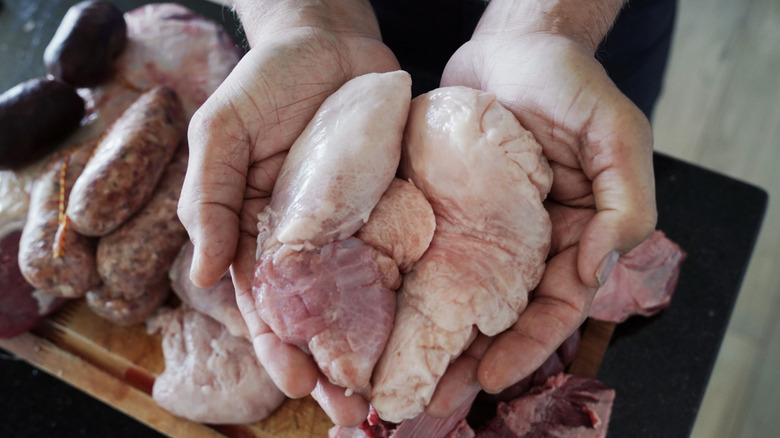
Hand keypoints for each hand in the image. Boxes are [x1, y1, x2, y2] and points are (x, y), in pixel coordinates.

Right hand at [177, 1, 399, 426]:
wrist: (329, 39)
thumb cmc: (267, 81)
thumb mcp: (220, 130)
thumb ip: (208, 197)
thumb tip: (203, 275)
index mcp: (257, 230)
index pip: (263, 303)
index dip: (278, 347)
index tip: (298, 384)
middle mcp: (306, 239)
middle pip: (316, 315)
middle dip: (329, 365)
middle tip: (352, 411)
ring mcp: (352, 227)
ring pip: (360, 300)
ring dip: (370, 348)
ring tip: (389, 394)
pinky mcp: (392, 207)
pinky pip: (401, 257)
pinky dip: (408, 298)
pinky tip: (426, 332)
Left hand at [428, 21, 655, 415]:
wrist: (511, 42)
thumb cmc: (568, 81)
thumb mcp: (615, 131)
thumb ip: (625, 200)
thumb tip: (595, 268)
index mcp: (578, 233)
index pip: (558, 306)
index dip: (528, 346)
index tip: (491, 377)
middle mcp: (531, 241)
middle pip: (506, 314)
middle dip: (475, 358)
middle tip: (434, 396)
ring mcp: (487, 227)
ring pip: (465, 296)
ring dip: (440, 336)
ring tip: (405, 372)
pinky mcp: (449, 208)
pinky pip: (433, 254)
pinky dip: (415, 288)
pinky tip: (387, 313)